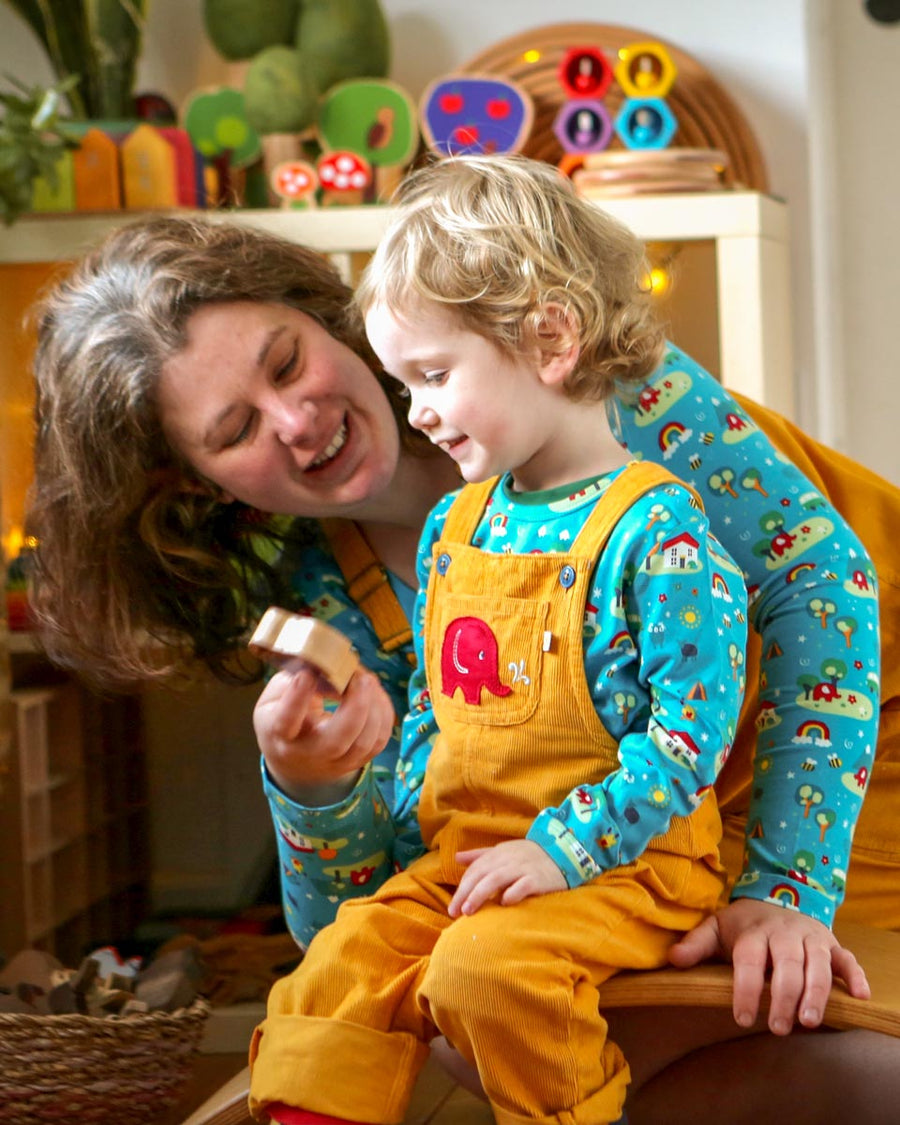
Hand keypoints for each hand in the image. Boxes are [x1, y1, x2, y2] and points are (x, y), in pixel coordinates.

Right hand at [254, 666, 394, 804]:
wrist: (295, 762)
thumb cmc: (282, 721)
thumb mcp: (273, 699)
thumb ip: (290, 682)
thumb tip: (321, 664)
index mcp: (281, 736)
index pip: (287, 722)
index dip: (297, 698)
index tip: (308, 674)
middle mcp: (309, 754)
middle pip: (336, 742)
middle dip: (355, 706)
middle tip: (360, 676)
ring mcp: (337, 763)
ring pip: (364, 742)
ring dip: (374, 706)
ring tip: (367, 680)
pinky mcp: (358, 761)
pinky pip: (379, 740)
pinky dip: (383, 713)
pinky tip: (375, 693)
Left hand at [448, 840, 566, 916]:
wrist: (561, 853)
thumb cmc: (527, 856)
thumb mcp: (503, 851)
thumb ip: (480, 855)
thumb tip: (456, 858)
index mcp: (497, 853)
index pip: (474, 869)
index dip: (462, 887)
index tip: (452, 907)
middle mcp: (507, 859)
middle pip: (481, 875)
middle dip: (465, 893)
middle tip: (454, 912)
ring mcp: (522, 868)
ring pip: (496, 879)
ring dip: (479, 894)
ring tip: (469, 911)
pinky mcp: (537, 878)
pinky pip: (522, 885)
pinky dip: (512, 893)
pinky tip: (504, 903)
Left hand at [668, 897, 870, 1034]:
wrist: (778, 893)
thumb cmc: (745, 922)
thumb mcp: (717, 927)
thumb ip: (696, 944)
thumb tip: (672, 958)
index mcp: (754, 932)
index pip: (749, 960)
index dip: (745, 988)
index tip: (740, 1016)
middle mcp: (785, 934)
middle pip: (787, 964)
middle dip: (783, 996)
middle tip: (777, 1027)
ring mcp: (811, 939)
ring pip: (818, 965)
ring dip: (816, 993)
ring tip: (808, 1021)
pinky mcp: (832, 944)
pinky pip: (847, 959)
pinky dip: (855, 977)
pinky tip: (859, 997)